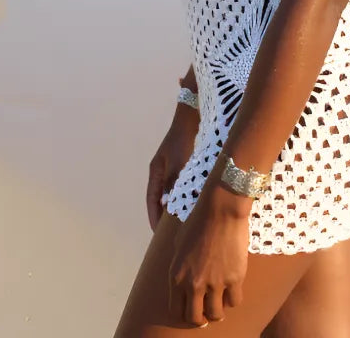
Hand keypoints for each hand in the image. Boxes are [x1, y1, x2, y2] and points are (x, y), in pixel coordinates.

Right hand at [146, 107, 198, 230]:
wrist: (194, 114)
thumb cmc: (184, 137)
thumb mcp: (178, 161)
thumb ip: (173, 183)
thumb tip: (168, 206)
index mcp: (156, 172)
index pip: (152, 201)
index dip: (155, 219)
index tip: (158, 236)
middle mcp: (163, 172)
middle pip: (161, 200)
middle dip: (165, 217)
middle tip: (171, 235)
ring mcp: (174, 168)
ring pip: (174, 194)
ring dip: (177, 207)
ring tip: (184, 225)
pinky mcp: (186, 165)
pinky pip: (184, 187)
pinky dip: (187, 197)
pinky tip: (197, 206)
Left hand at [168, 183, 251, 326]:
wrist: (221, 208)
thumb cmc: (198, 220)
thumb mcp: (178, 243)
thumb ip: (178, 265)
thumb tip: (182, 278)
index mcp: (176, 276)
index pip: (176, 311)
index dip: (185, 313)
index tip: (193, 309)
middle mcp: (193, 283)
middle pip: (195, 318)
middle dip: (201, 318)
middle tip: (207, 312)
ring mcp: (214, 282)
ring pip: (216, 314)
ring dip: (218, 311)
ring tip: (221, 301)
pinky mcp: (234, 278)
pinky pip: (234, 301)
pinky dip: (233, 298)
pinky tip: (233, 289)